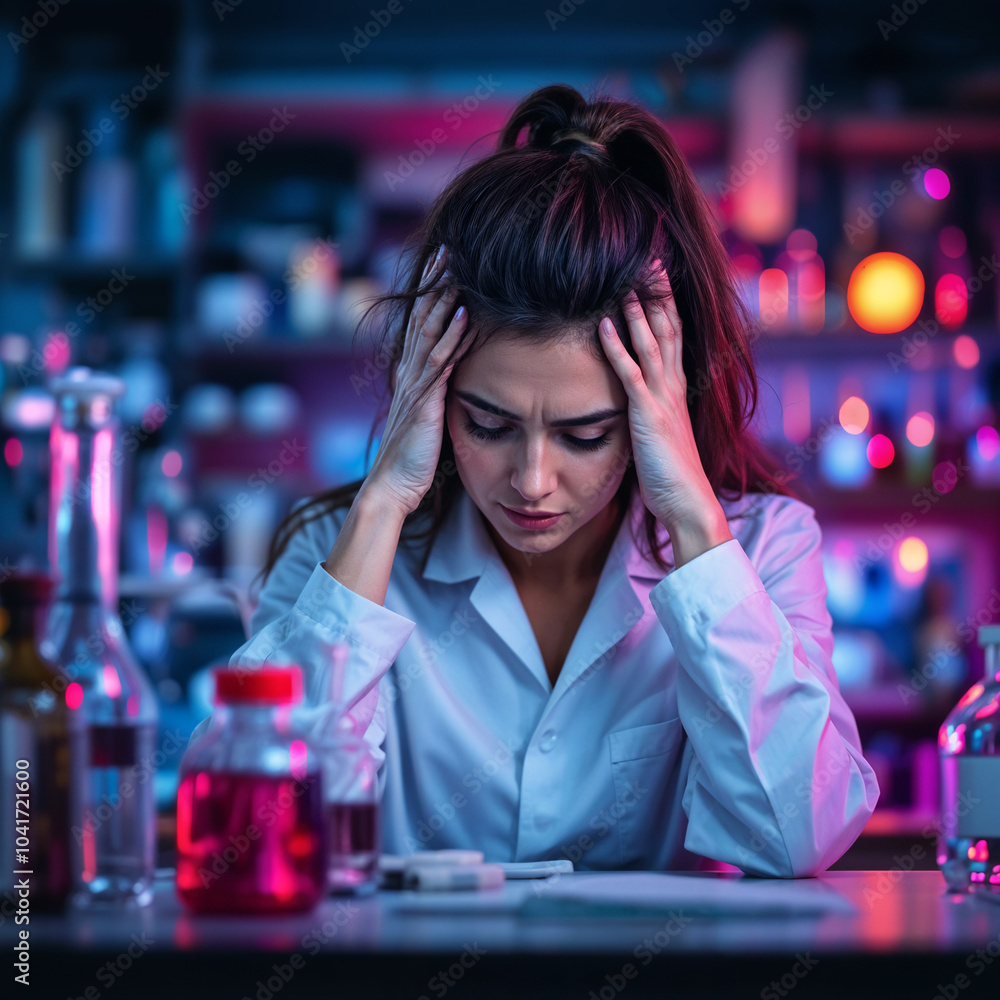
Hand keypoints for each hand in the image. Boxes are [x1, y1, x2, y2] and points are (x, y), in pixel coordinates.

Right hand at [366, 245, 468, 516]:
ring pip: (429, 333)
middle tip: (447, 248)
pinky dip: (452, 337)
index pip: (420, 323)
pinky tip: (464, 315)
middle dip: (434, 282)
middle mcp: (409, 373)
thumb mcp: (425, 417)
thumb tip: (450, 378)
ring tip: (457, 268)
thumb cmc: (411, 458)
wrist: (391, 488)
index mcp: (410, 375)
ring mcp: (414, 386)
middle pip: (421, 317)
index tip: (443, 263)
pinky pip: (439, 364)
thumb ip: (435, 393)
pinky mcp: (423, 403)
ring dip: (443, 299)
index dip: (429, 292)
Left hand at [598, 259, 730, 553]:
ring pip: (651, 342)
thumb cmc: (673, 477)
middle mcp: (674, 387)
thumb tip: (638, 405)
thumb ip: (651, 414)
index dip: (666, 305)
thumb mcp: (661, 436)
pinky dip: (618, 346)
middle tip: (649, 259)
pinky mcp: (649, 415)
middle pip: (668, 328)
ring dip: (638, 309)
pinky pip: (630, 373)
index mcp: (678, 390)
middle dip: (659, 293)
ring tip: (626, 278)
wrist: (689, 504)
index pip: (673, 337)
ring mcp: (663, 398)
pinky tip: (606, 323)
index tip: (657, 277)